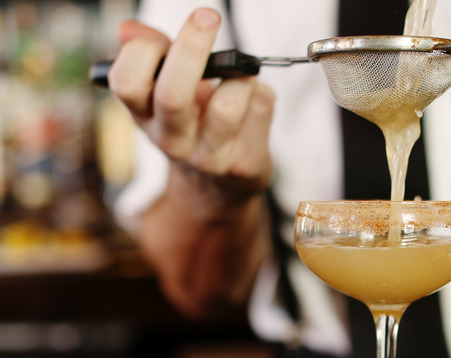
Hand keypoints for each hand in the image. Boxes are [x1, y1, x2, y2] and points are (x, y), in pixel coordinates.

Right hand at [108, 8, 273, 208]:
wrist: (220, 184)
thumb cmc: (193, 123)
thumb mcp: (164, 90)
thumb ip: (153, 54)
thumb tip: (128, 30)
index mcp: (144, 114)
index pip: (126, 82)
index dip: (143, 52)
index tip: (164, 37)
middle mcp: (171, 140)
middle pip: (173, 94)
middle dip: (191, 48)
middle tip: (207, 16)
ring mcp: (208, 155)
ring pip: (227, 105)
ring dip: (239, 77)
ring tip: (239, 75)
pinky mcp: (244, 162)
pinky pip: (260, 108)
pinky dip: (259, 92)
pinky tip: (252, 101)